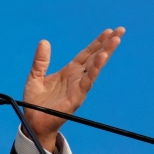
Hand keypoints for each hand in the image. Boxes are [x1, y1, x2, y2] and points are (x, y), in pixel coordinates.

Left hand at [22, 27, 124, 151]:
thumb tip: (44, 41)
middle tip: (120, 31)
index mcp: (68, 72)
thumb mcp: (35, 76)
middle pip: (95, 57)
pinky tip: (101, 58)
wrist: (33, 122)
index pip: (86, 54)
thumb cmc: (36, 102)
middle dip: (108, 44)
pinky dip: (94, 70)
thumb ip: (41, 60)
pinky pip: (87, 81)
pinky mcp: (76, 98)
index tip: (108, 31)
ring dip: (105, 54)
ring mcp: (78, 88)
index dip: (96, 43)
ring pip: (95, 68)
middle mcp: (76, 78)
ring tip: (115, 41)